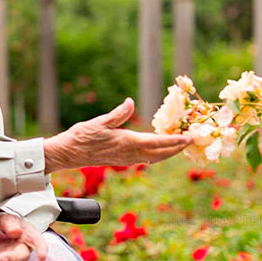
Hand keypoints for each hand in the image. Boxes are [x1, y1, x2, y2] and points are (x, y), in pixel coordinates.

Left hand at [0, 213, 46, 260]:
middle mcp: (21, 248)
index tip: (42, 257)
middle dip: (7, 259)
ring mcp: (10, 256)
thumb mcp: (6, 219)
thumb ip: (10, 224)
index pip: (37, 241)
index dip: (42, 248)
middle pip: (18, 257)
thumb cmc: (6, 223)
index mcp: (28, 235)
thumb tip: (16, 231)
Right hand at [43, 98, 192, 173]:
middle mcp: (130, 153)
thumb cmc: (82, 137)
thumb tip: (130, 102)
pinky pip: (146, 158)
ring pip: (155, 157)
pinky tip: (159, 149)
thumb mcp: (99, 122)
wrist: (70, 154)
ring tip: (179, 144)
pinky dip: (157, 153)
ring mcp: (127, 159)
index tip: (189, 138)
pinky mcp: (123, 160)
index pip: (157, 142)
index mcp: (127, 142)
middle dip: (177, 148)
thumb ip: (117, 114)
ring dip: (169, 152)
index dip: (175, 141)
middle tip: (191, 141)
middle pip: (161, 154)